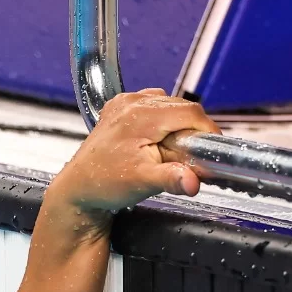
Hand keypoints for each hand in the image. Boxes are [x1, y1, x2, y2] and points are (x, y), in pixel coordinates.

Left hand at [47, 89, 220, 227]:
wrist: (78, 188)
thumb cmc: (104, 185)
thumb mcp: (143, 183)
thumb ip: (172, 179)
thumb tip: (194, 182)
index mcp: (141, 115)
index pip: (190, 112)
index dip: (207, 130)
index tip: (214, 148)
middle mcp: (132, 103)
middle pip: (181, 107)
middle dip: (192, 130)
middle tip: (191, 155)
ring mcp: (125, 103)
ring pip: (168, 105)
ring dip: (176, 125)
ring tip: (169, 150)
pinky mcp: (120, 108)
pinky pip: (152, 106)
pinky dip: (161, 121)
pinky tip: (154, 140)